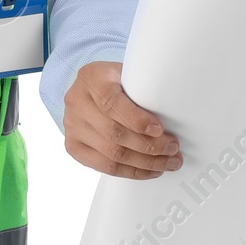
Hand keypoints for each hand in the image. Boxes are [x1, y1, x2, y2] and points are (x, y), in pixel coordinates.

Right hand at [62, 61, 181, 178]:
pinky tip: (148, 170)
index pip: (111, 103)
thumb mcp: (126, 73)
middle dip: (149, 146)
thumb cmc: (114, 80)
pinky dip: (130, 171)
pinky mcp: (73, 146)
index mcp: (92, 77)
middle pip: (114, 133)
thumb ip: (141, 87)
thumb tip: (173, 111)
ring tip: (167, 162)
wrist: (89, 88)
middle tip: (173, 149)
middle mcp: (77, 102)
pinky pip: (104, 166)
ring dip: (145, 163)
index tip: (160, 129)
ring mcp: (72, 126)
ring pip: (111, 154)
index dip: (137, 120)